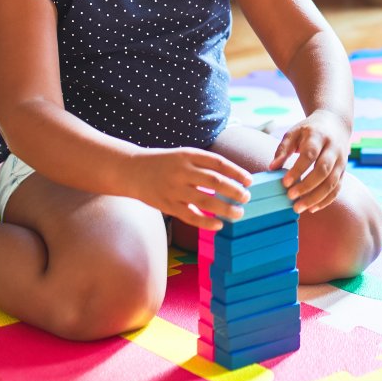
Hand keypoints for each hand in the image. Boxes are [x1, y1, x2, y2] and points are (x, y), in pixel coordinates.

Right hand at [132, 147, 252, 229]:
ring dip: (225, 208)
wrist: (132, 170)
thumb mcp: (183, 154)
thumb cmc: (164, 163)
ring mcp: (174, 189)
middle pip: (215, 182)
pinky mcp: (167, 205)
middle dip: (234, 191)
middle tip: (246, 198)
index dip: (236, 172)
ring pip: (205, 201)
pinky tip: (219, 225)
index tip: (249, 180)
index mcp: (188, 155)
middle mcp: (182, 171)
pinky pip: (190, 216)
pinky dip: (206, 222)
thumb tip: (233, 178)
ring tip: (238, 213)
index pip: (219, 163)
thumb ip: (204, 164)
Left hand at [271, 109, 349, 213]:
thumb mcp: (294, 132)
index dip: (298, 170)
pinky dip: (326, 200)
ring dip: (315, 198)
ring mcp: (341, 161)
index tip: (284, 183)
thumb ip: (283, 149)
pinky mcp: (344, 171)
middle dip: (307, 186)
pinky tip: (312, 208)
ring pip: (332, 182)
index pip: (309, 155)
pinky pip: (337, 188)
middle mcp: (333, 149)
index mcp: (318, 136)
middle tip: (290, 197)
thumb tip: (272, 167)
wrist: (336, 123)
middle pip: (323, 170)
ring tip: (298, 208)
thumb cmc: (309, 130)